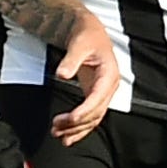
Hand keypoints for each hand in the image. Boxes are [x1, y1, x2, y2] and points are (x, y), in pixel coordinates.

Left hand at [49, 12, 120, 143]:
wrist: (90, 31)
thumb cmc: (87, 35)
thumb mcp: (78, 44)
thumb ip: (71, 60)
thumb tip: (62, 74)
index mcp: (109, 74)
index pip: (98, 98)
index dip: (84, 111)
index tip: (70, 119)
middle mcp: (109, 86)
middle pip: (96, 112)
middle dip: (77, 124)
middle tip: (57, 129)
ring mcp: (103, 92)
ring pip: (94, 118)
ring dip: (77, 130)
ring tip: (59, 136)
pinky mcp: (95, 94)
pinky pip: (90, 115)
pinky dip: (80, 127)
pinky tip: (68, 135)